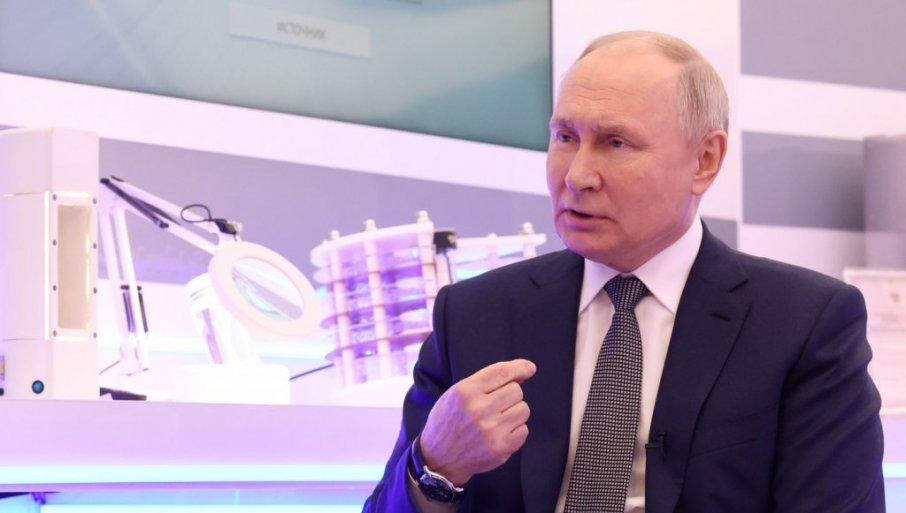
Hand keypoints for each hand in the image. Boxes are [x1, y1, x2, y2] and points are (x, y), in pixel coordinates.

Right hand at [418, 359, 536, 485]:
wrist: (439, 459)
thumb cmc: (449, 421)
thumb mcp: (456, 394)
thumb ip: (485, 382)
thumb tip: (520, 375)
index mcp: (465, 391)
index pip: (502, 373)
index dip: (520, 367)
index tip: (529, 368)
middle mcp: (479, 409)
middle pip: (516, 390)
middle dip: (509, 395)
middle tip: (495, 404)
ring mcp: (491, 430)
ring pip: (523, 409)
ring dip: (514, 412)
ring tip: (498, 419)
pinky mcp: (501, 448)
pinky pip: (524, 430)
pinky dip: (515, 430)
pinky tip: (500, 433)